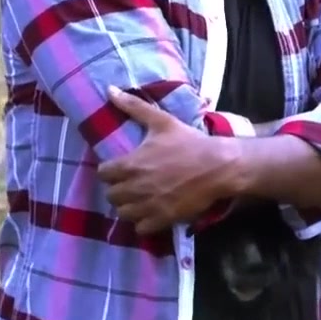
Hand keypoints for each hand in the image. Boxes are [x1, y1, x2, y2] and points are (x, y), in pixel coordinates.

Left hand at [98, 88, 241, 234]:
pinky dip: (143, 223)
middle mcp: (135, 188)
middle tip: (130, 184)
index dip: (110, 171)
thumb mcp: (161, 121)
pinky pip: (141, 229)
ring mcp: (148, 206)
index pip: (103, 174)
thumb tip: (109, 90)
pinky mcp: (162, 218)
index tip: (121, 169)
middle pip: (111, 196)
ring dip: (129, 207)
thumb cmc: (189, 142)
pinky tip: (151, 212)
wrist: (217, 165)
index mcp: (131, 164)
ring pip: (123, 214)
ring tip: (139, 200)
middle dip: (118, 189)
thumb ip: (133, 106)